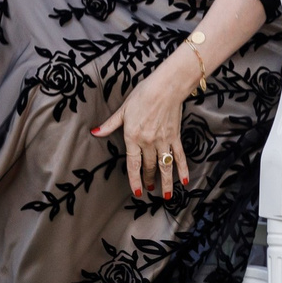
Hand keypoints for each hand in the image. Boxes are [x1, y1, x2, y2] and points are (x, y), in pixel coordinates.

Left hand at [92, 53, 195, 199]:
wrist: (165, 87)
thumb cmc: (142, 95)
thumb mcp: (123, 110)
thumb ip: (110, 125)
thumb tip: (96, 132)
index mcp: (133, 137)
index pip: (133, 164)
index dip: (134, 180)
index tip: (137, 192)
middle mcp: (148, 142)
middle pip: (148, 167)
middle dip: (148, 180)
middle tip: (149, 189)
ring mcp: (164, 141)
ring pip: (164, 167)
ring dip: (166, 182)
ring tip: (165, 195)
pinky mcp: (175, 137)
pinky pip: (179, 156)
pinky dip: (183, 169)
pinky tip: (185, 180)